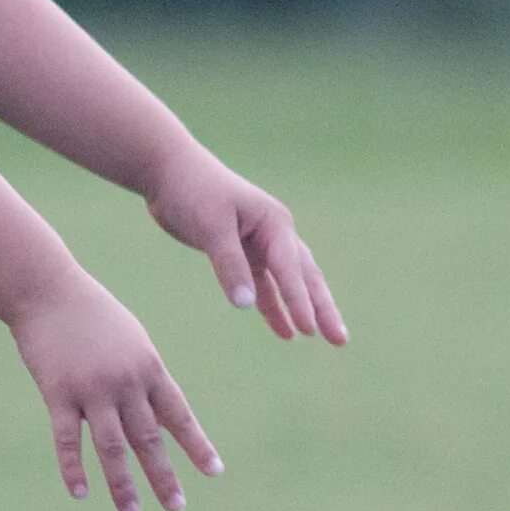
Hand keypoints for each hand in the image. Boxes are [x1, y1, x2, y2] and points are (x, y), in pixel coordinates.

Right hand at [7, 271, 219, 510]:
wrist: (47, 289)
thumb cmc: (92, 314)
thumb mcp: (131, 340)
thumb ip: (145, 379)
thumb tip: (160, 419)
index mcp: (149, 367)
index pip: (178, 415)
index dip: (196, 445)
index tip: (214, 472)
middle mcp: (125, 382)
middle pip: (148, 438)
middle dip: (163, 476)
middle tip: (177, 506)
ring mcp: (91, 389)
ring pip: (112, 447)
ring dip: (123, 484)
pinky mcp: (57, 393)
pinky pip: (67, 440)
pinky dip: (75, 469)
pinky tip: (81, 494)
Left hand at [144, 146, 346, 345]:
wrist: (169, 170)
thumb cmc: (192, 190)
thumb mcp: (211, 227)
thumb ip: (229, 265)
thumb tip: (245, 304)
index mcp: (274, 223)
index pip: (290, 269)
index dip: (300, 301)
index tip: (310, 330)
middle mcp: (274, 234)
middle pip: (304, 276)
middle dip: (322, 309)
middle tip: (340, 340)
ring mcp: (260, 244)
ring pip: (289, 283)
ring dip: (305, 310)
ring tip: (326, 339)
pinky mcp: (242, 254)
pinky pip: (265, 286)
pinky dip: (274, 308)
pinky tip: (285, 332)